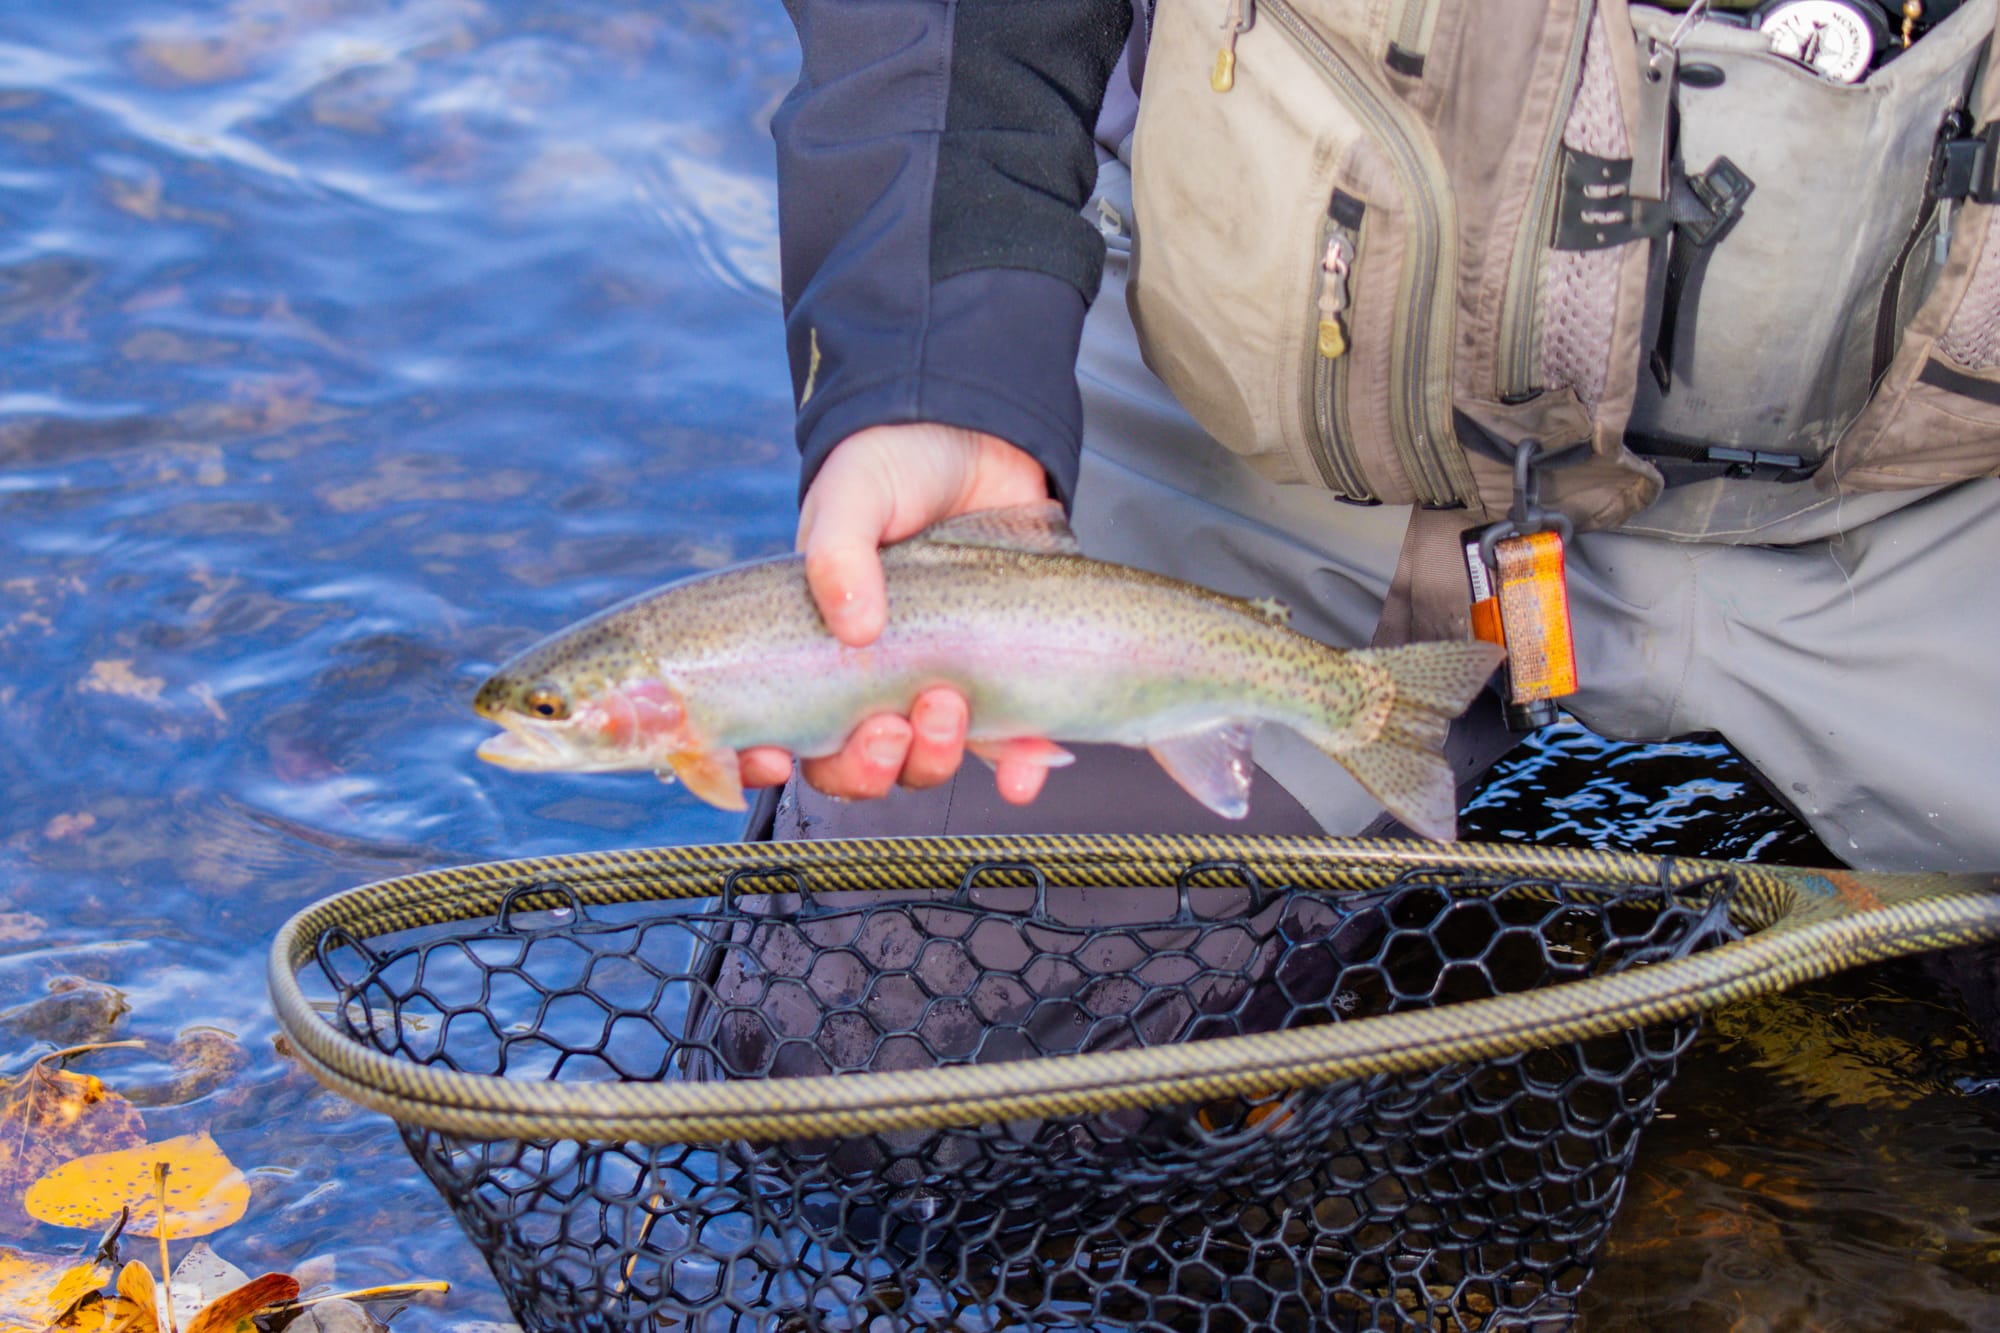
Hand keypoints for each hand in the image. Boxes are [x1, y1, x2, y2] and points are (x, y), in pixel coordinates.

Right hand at [738, 421, 1056, 803]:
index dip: (761, 761)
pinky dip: (1018, 768)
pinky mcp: (998, 680)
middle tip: (887, 727)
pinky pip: (1007, 746)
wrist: (982, 436)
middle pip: (851, 765)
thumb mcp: (852, 494)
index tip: (770, 758)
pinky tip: (1029, 766)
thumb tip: (855, 626)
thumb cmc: (896, 465)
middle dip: (865, 765)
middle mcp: (871, 677)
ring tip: (949, 706)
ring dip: (933, 758)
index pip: (772, 729)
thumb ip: (838, 552)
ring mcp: (934, 682)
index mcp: (814, 644)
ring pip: (923, 763)